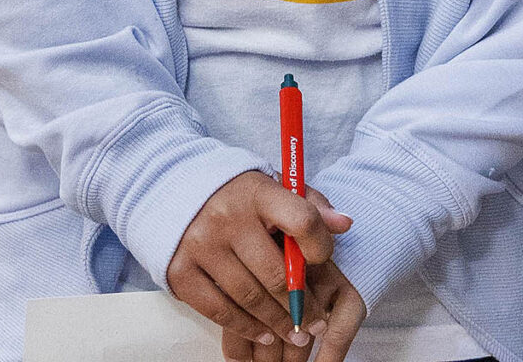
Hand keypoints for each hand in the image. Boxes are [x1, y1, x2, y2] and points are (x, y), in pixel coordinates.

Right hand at [168, 172, 359, 358]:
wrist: (177, 193)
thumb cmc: (240, 196)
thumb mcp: (274, 188)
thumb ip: (310, 205)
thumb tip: (344, 224)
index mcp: (257, 192)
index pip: (301, 219)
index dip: (319, 245)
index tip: (323, 262)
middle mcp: (228, 217)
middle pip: (275, 274)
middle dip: (302, 306)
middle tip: (317, 324)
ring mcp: (201, 245)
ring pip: (249, 298)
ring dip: (277, 323)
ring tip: (296, 335)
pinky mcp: (181, 272)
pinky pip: (219, 311)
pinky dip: (245, 328)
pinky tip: (264, 334)